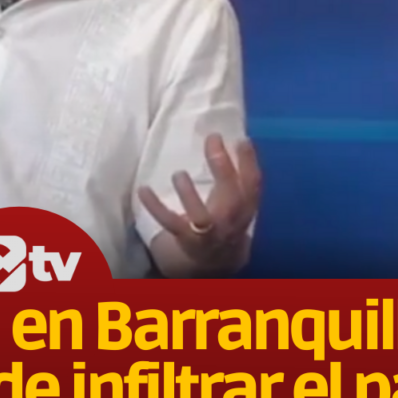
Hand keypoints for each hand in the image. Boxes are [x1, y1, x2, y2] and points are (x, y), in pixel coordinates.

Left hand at [138, 133, 261, 276]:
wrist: (215, 260)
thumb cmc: (225, 219)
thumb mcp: (238, 200)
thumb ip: (236, 176)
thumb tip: (230, 137)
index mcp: (246, 207)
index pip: (253, 184)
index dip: (249, 162)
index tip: (240, 139)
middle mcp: (231, 220)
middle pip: (232, 197)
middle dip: (223, 168)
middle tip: (213, 140)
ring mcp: (208, 232)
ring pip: (202, 217)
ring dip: (189, 195)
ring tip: (178, 173)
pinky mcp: (186, 238)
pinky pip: (170, 222)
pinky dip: (155, 207)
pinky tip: (143, 189)